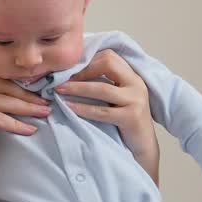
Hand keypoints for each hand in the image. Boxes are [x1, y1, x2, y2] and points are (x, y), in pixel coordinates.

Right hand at [0, 66, 50, 170]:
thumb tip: (21, 97)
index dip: (17, 76)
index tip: (38, 82)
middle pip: (3, 85)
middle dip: (28, 93)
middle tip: (46, 101)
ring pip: (4, 100)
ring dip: (27, 107)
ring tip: (44, 112)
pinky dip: (17, 124)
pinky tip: (31, 130)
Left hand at [54, 49, 159, 181]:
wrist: (142, 146)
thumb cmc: (125, 121)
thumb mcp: (117, 97)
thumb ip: (104, 84)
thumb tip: (71, 74)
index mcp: (132, 76)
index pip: (109, 56)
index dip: (87, 60)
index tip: (68, 68)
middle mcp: (136, 84)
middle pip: (108, 64)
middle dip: (81, 70)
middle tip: (61, 78)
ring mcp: (136, 100)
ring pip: (102, 88)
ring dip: (77, 88)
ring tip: (59, 90)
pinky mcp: (131, 117)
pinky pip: (102, 111)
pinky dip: (83, 108)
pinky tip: (69, 107)